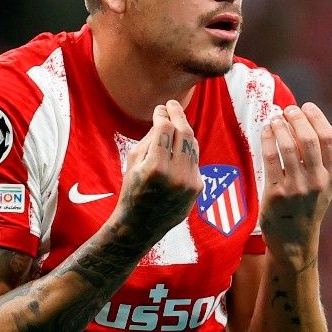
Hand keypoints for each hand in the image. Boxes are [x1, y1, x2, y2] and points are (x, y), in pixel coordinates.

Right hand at [112, 100, 202, 239]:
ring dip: (184, 131)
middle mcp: (176, 175)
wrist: (141, 225)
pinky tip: (179, 146)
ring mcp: (190, 182)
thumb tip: (165, 114)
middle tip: (172, 105)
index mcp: (155, 167)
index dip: (163, 114)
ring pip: (193, 145)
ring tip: (175, 123)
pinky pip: (195, 160)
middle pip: (184, 132)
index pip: (165, 128)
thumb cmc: (132, 190)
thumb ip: (150, 137)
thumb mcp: (134, 162)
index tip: (161, 107)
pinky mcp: (198, 188)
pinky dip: (187, 150)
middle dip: (179, 115)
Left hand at [259, 103, 331, 266]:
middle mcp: (318, 181)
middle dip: (297, 118)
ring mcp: (297, 188)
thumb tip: (303, 121)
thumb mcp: (324, 185)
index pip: (329, 138)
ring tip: (275, 118)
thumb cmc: (307, 207)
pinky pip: (271, 157)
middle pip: (309, 138)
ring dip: (280, 126)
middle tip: (288, 109)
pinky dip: (268, 139)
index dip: (317, 117)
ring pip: (289, 145)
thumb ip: (319, 159)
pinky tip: (266, 131)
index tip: (306, 106)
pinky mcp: (277, 193)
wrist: (295, 240)